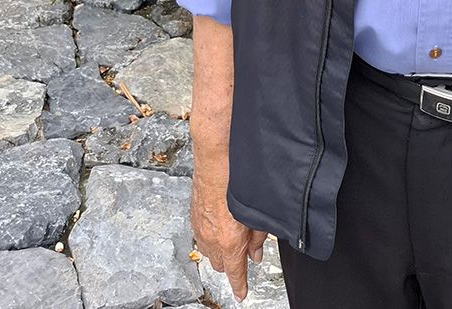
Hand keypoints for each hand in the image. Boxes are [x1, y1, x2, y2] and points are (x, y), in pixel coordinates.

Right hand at [190, 170, 268, 300]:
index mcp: (229, 240)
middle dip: (232, 264)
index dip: (240, 286)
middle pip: (221, 265)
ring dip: (220, 251)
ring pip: (209, 252)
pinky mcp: (194, 217)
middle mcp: (212, 238)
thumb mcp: (257, 211)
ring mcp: (200, 227)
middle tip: (245, 253)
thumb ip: (258, 236)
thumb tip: (255, 253)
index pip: (235, 273)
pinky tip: (220, 225)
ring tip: (233, 237)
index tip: (242, 293)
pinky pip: (201, 237)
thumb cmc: (237, 179)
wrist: (216, 157)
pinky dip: (211, 237)